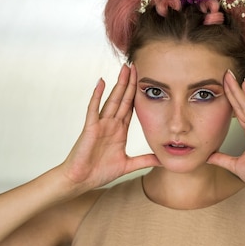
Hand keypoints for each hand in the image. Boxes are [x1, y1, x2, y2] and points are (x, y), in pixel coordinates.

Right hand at [61, 64, 159, 190]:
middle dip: (130, 83)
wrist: (81, 180)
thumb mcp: (128, 165)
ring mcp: (100, 124)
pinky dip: (97, 96)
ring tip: (124, 68)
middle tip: (136, 65)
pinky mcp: (90, 128)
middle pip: (123, 99)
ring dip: (118, 84)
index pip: (131, 108)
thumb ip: (145, 160)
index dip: (138, 94)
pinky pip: (94, 109)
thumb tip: (163, 161)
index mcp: (119, 131)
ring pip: (111, 100)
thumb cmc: (99, 172)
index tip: (146, 80)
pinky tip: (101, 83)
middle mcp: (110, 124)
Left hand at [207, 71, 244, 200]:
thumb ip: (222, 159)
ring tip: (232, 75)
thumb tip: (208, 157)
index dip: (230, 99)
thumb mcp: (235, 166)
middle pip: (244, 104)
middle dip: (234, 89)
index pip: (239, 112)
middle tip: (225, 73)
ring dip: (241, 90)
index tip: (222, 87)